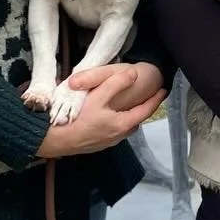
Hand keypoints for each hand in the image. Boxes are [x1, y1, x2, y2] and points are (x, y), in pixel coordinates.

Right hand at [35, 65, 161, 156]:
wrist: (56, 140)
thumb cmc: (78, 119)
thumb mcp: (98, 96)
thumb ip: (116, 83)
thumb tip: (133, 74)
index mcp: (122, 124)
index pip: (145, 111)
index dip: (155, 100)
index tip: (163, 90)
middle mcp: (118, 136)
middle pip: (136, 121)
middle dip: (142, 110)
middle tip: (145, 98)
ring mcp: (107, 142)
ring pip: (124, 128)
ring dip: (128, 117)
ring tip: (126, 106)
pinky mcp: (96, 145)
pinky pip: (112, 132)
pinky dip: (115, 123)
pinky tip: (105, 117)